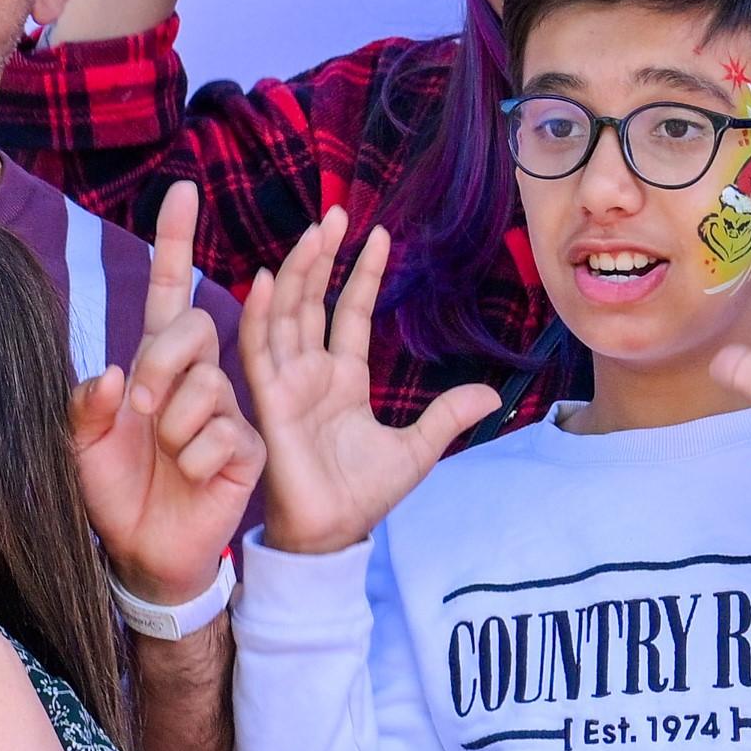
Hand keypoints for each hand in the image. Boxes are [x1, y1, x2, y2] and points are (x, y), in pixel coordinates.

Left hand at [73, 184, 265, 599]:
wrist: (142, 551)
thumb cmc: (113, 491)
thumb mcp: (80, 444)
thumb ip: (86, 403)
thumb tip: (119, 373)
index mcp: (158, 363)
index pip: (169, 291)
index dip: (175, 242)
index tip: (181, 190)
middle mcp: (199, 377)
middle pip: (193, 330)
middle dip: (162, 365)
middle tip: (141, 412)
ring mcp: (229, 411)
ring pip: (207, 387)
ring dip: (173, 428)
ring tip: (167, 457)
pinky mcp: (249, 449)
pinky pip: (222, 436)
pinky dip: (194, 460)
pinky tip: (192, 479)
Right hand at [238, 212, 503, 555]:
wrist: (332, 535)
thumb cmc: (364, 496)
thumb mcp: (418, 449)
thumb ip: (446, 416)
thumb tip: (491, 393)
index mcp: (343, 379)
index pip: (349, 313)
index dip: (360, 274)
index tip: (376, 235)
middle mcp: (311, 374)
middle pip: (311, 301)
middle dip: (321, 258)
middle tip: (334, 214)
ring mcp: (287, 385)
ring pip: (285, 315)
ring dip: (295, 273)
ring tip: (310, 233)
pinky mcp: (269, 404)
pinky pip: (259, 352)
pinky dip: (260, 315)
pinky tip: (266, 280)